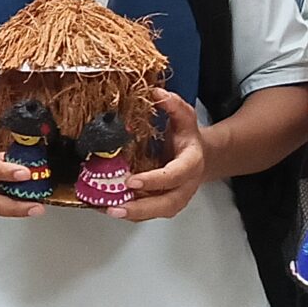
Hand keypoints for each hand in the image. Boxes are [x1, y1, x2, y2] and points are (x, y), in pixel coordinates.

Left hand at [112, 89, 208, 220]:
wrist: (200, 157)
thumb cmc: (188, 138)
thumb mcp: (184, 117)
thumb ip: (173, 105)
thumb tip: (157, 93)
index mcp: (190, 163)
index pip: (174, 175)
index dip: (154, 180)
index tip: (132, 181)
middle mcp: (184, 185)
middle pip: (166, 204)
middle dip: (140, 208)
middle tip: (115, 207)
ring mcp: (174, 198)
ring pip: (155, 212)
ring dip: (131, 213)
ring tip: (107, 209)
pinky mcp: (162, 204)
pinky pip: (146, 213)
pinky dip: (127, 212)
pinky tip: (107, 207)